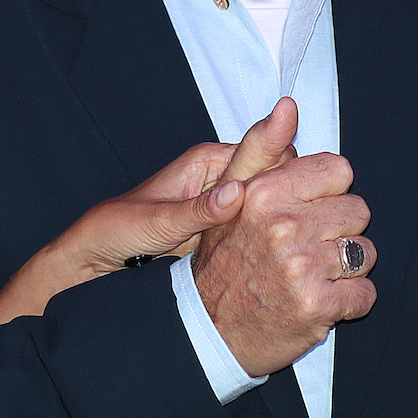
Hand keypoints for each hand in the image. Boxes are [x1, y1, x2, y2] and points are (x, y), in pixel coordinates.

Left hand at [0, 99, 302, 330]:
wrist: (94, 262)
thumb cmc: (112, 233)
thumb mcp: (152, 223)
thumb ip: (195, 212)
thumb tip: (237, 194)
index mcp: (208, 163)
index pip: (270, 153)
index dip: (294, 173)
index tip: (313, 197)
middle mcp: (224, 182)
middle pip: (281, 181)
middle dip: (300, 200)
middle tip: (324, 225)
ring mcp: (229, 211)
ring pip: (278, 211)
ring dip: (293, 225)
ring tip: (320, 244)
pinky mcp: (227, 239)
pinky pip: (263, 235)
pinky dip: (278, 246)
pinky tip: (295, 264)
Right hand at [192, 110, 374, 376]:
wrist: (204, 331)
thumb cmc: (222, 260)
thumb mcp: (228, 197)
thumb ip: (260, 148)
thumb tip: (288, 106)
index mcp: (263, 194)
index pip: (338, 171)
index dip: (326, 193)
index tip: (306, 211)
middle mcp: (283, 227)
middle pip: (358, 211)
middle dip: (338, 230)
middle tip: (305, 248)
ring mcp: (302, 269)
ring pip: (365, 253)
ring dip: (345, 268)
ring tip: (313, 276)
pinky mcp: (318, 308)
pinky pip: (366, 294)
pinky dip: (350, 301)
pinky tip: (320, 302)